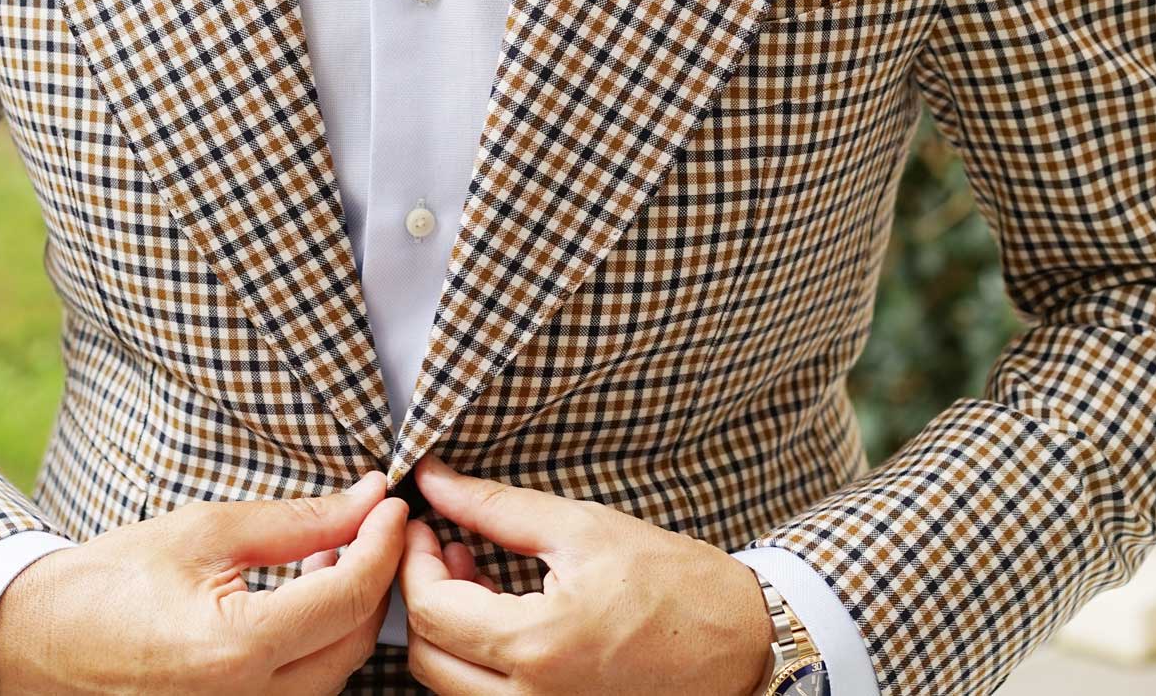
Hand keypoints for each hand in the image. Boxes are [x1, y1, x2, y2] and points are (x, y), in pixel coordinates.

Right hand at [0, 470, 407, 694]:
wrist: (37, 642)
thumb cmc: (111, 582)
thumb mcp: (206, 532)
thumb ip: (298, 522)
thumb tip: (366, 500)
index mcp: (236, 650)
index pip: (348, 596)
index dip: (382, 543)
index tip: (390, 504)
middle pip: (356, 643)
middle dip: (375, 579)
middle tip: (370, 524)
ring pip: (336, 672)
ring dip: (350, 614)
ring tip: (335, 554)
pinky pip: (304, 690)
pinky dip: (320, 645)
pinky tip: (307, 599)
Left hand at [394, 455, 774, 695]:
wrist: (742, 644)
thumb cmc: (674, 584)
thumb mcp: (582, 528)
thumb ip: (496, 507)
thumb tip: (434, 480)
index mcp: (538, 646)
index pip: (431, 610)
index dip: (413, 561)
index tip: (425, 525)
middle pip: (427, 657)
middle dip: (423, 595)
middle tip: (446, 546)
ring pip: (450, 684)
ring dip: (447, 630)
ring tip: (477, 575)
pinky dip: (476, 658)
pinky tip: (502, 613)